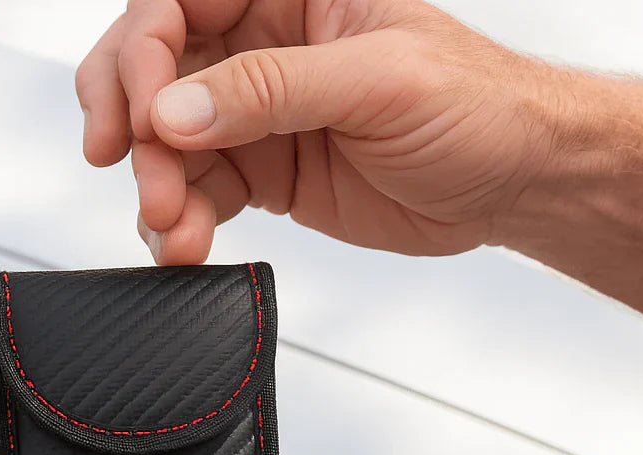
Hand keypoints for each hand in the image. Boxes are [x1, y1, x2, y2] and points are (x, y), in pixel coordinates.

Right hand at [76, 0, 559, 262]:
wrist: (509, 184)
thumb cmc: (474, 106)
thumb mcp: (378, 82)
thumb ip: (272, 89)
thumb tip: (175, 109)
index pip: (179, 1)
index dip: (143, 53)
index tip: (146, 118)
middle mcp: (263, 44)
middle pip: (155, 68)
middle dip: (134, 124)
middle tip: (137, 173)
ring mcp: (258, 111)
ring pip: (168, 140)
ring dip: (156, 187)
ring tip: (172, 230)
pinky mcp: (262, 170)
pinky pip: (197, 191)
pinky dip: (181, 221)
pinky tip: (184, 243)